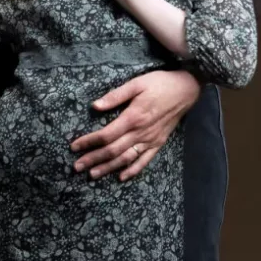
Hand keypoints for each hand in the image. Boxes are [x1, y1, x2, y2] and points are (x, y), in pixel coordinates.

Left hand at [70, 69, 200, 180]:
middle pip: (113, 150)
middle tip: (77, 167)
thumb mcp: (136, 83)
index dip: (89, 142)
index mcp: (133, 117)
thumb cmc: (159, 83)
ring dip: (108, 168)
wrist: (186, 90)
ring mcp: (151, 140)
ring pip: (126, 159)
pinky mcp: (159, 143)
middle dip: (94, 159)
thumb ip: (115, 95)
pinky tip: (121, 177)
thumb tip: (95, 106)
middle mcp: (141, 132)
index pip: (106, 135)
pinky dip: (132, 170)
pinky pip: (144, 161)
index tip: (74, 147)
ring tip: (93, 175)